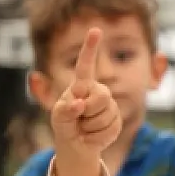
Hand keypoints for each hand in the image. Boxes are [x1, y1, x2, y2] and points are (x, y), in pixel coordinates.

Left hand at [50, 27, 121, 156]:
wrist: (76, 145)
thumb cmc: (65, 126)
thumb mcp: (58, 118)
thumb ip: (65, 110)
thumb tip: (79, 104)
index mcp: (81, 85)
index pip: (86, 65)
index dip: (91, 47)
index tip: (95, 30)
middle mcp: (97, 91)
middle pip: (102, 97)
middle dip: (89, 111)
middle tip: (79, 119)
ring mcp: (109, 105)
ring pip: (107, 115)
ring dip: (91, 127)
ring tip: (84, 128)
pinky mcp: (116, 120)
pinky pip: (111, 128)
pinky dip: (97, 137)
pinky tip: (92, 136)